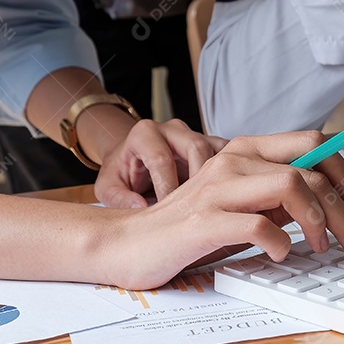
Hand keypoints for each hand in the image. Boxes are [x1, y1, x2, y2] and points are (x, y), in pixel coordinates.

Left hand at [94, 118, 228, 207]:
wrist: (132, 159)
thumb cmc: (122, 173)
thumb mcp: (107, 187)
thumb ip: (119, 198)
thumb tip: (140, 209)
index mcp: (144, 134)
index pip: (161, 158)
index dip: (167, 188)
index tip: (170, 215)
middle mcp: (172, 129)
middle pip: (196, 147)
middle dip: (200, 181)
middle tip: (199, 209)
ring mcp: (195, 134)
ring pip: (218, 149)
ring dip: (222, 177)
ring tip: (219, 203)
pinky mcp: (212, 144)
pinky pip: (230, 154)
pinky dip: (235, 172)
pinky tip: (232, 195)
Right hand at [101, 132, 343, 289]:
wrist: (127, 243)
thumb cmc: (189, 227)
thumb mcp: (242, 204)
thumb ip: (277, 196)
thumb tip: (325, 203)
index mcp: (246, 151)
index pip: (312, 143)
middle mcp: (234, 161)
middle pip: (311, 170)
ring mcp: (217, 188)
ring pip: (291, 186)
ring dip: (318, 221)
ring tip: (320, 246)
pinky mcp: (202, 220)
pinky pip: (257, 225)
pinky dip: (279, 242)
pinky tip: (280, 254)